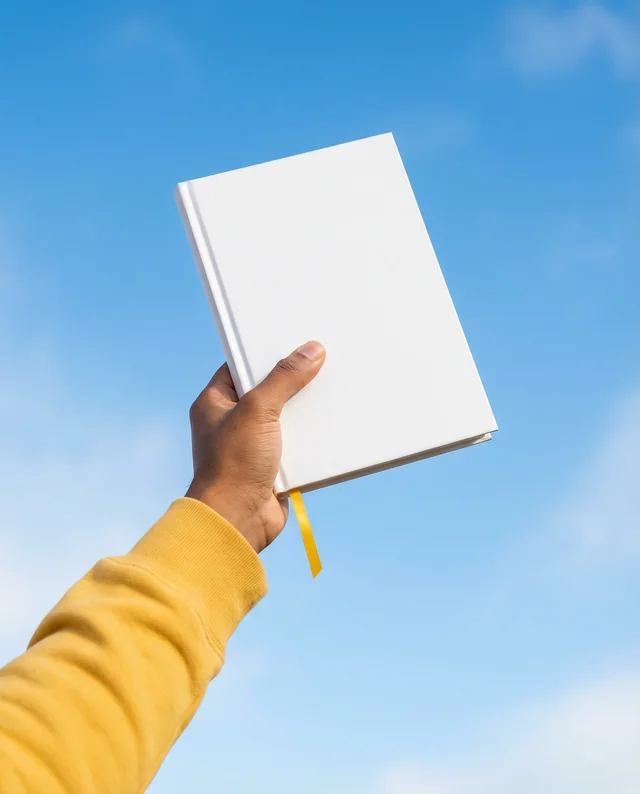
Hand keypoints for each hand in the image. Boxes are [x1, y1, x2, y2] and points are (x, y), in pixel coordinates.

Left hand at [186, 341, 325, 552]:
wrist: (237, 520)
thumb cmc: (234, 463)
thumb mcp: (259, 410)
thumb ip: (284, 378)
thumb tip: (312, 350)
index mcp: (214, 404)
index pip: (239, 368)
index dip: (264, 353)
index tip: (293, 340)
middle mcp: (231, 423)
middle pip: (267, 392)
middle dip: (292, 381)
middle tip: (321, 360)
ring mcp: (251, 446)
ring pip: (284, 419)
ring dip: (305, 410)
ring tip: (332, 388)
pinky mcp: (271, 467)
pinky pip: (296, 444)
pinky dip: (312, 438)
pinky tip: (333, 425)